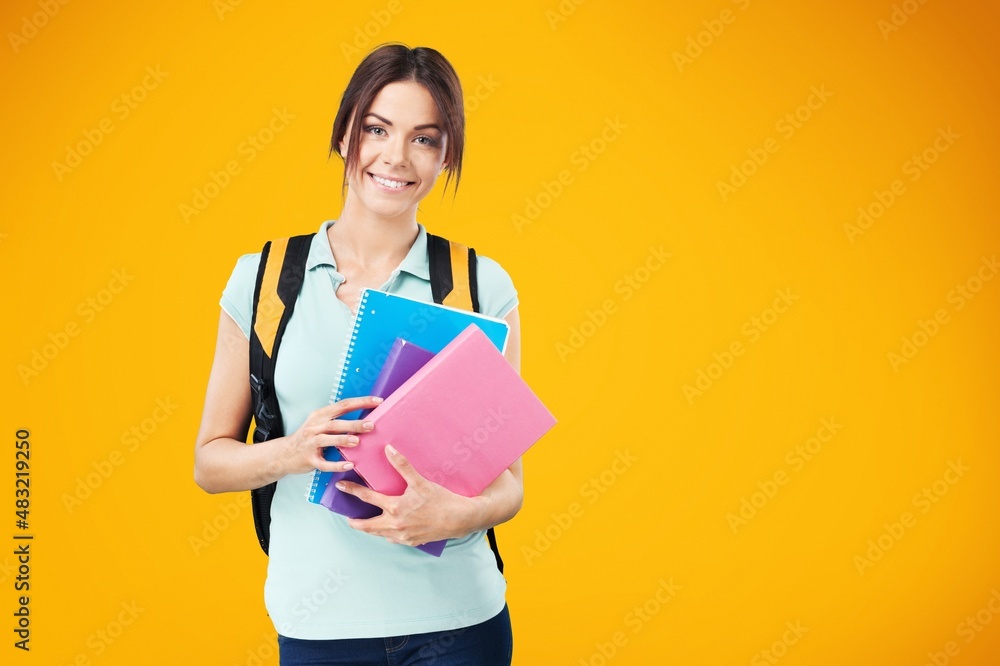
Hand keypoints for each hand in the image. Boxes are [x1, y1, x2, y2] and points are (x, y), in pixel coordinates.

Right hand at [270, 396, 382, 477]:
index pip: (343, 405)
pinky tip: (349, 465)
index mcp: (320, 415)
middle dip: (354, 423)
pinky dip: (336, 465)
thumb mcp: (320, 423)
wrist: (284, 454)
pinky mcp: (309, 460)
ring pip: (327, 440)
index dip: (361, 402)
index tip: (378, 401)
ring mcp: (310, 443)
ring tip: (357, 442)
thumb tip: (366, 417)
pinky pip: (323, 463)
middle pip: (336, 423)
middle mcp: (314, 427)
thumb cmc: (308, 437)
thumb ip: (338, 419)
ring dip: (342, 440)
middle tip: (371, 425)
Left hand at [337, 444, 486, 545]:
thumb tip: (389, 449)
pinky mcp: (412, 542)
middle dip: (355, 522)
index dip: (352, 491)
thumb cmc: (441, 500)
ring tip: (366, 524)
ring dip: (371, 529)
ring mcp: (403, 536)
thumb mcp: (420, 481)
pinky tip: (389, 530)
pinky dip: (388, 534)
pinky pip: (394, 539)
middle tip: (348, 519)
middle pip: (367, 526)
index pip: (367, 498)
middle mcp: (395, 525)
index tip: (340, 487)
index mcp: (395, 508)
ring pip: (380, 534)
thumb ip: (403, 465)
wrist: (459, 519)